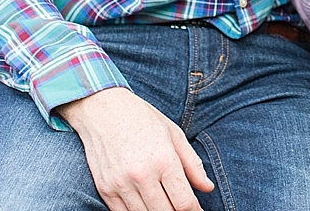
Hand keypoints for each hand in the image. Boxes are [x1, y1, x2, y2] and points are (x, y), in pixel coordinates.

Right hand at [59, 87, 214, 210]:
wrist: (102, 109)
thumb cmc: (142, 119)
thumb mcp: (174, 134)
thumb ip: (193, 164)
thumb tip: (208, 188)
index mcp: (163, 160)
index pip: (184, 202)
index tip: (198, 209)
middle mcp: (142, 175)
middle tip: (182, 206)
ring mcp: (121, 184)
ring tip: (165, 203)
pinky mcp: (105, 189)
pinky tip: (145, 204)